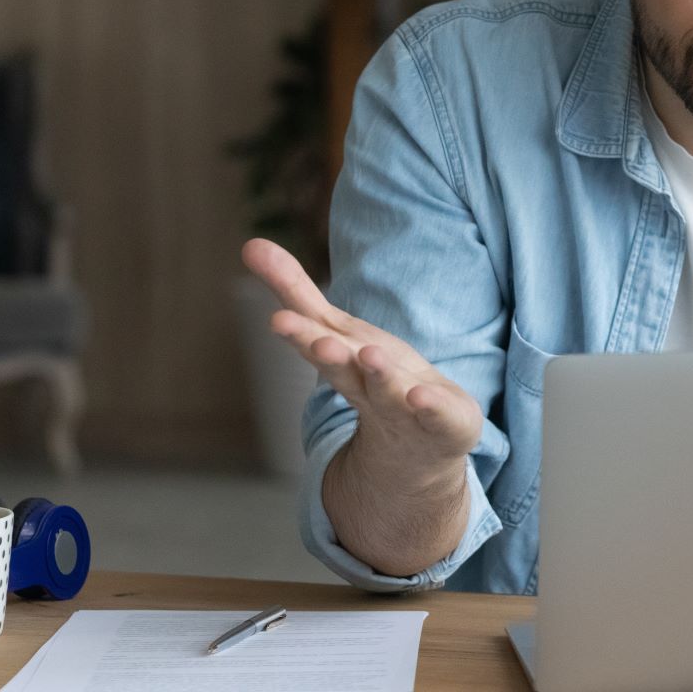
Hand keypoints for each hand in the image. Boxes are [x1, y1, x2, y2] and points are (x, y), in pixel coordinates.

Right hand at [241, 238, 483, 484]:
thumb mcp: (336, 332)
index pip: (317, 344)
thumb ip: (296, 291)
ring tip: (370, 355)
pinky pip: (438, 416)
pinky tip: (423, 397)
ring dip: (379, 376)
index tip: (277, 319)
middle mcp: (368, 388)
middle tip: (318, 343)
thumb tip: (249, 243)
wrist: (418, 448)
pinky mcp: (443, 423)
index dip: (300, 333)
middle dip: (330, 357)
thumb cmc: (372, 379)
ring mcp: (405, 409)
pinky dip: (431, 408)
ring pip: (389, 393)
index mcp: (342, 362)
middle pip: (346, 372)